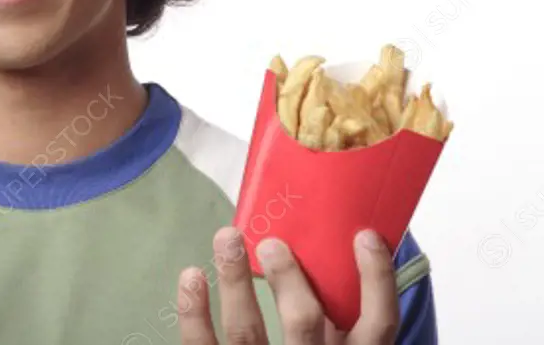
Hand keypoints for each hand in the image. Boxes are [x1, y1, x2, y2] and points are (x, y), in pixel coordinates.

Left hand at [177, 227, 399, 344]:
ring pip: (246, 333)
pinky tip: (192, 276)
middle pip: (305, 325)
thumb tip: (324, 247)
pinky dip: (194, 312)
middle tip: (272, 244)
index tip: (363, 236)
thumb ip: (334, 318)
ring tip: (228, 238)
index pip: (378, 326)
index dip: (377, 282)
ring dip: (235, 282)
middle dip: (288, 281)